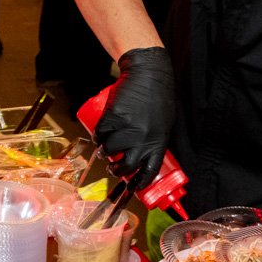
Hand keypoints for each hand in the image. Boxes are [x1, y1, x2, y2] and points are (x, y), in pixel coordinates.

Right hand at [94, 46, 174, 187]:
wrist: (148, 73)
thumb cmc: (158, 97)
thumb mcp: (164, 123)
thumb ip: (155, 139)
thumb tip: (144, 156)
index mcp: (159, 141)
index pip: (149, 170)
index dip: (139, 183)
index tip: (132, 188)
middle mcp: (143, 138)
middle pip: (126, 165)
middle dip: (116, 170)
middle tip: (112, 167)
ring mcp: (128, 128)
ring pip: (110, 149)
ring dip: (103, 152)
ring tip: (104, 148)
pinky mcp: (114, 117)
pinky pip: (101, 133)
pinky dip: (96, 137)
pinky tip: (97, 136)